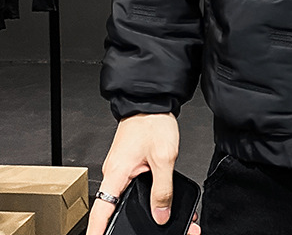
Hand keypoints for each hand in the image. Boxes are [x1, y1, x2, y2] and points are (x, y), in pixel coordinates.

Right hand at [86, 112, 200, 234]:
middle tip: (150, 232)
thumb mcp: (164, 158)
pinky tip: (161, 202)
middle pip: (115, 209)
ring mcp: (121, 169)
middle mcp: (115, 174)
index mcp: (116, 174)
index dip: (97, 232)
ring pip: (128, 199)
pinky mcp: (130, 165)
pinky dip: (147, 197)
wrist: (152, 100)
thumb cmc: (153, 122)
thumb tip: (160, 215)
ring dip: (144, 212)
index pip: (100, 213)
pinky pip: (134, 187)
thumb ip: (162, 189)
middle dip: (130, 225)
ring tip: (161, 220)